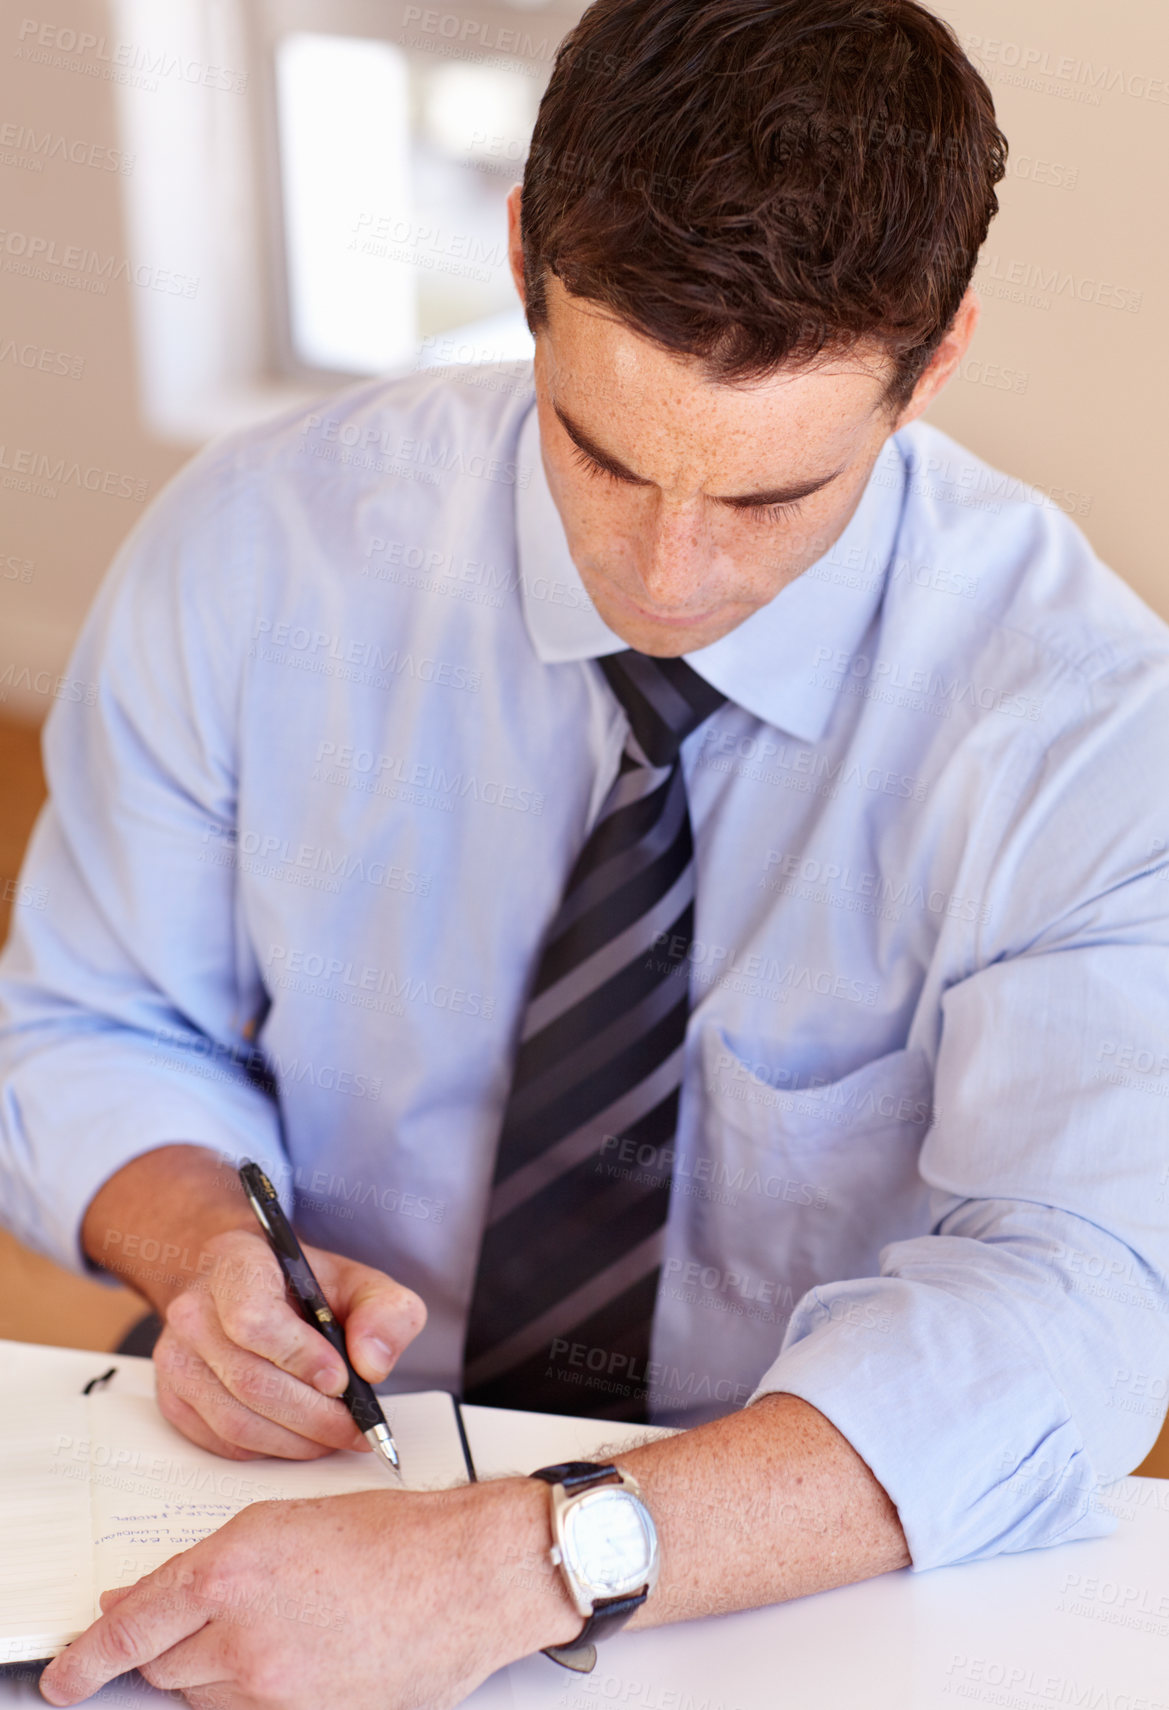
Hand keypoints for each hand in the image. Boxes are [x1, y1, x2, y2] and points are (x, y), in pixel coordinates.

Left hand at [38, 1480, 575, 1709]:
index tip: (64, 1676)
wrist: (467, 1575)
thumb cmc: (395, 1536)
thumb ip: (204, 1565)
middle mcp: (243, 1632)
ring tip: (283, 1623)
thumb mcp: (284, 1524)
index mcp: (232, 1567)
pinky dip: (254, 1690)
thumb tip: (142, 1601)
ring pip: (203, 1694)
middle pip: (163, 1663)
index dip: (86, 1658)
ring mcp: (272, 1686)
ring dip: (217, 1667)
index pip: (131, 1627)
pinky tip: (300, 1652)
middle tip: (224, 1612)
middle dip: (175, 1642)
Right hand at [153, 1228, 426, 1459]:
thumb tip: (372, 1366)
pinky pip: (221, 1442)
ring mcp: (175, 1356)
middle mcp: (193, 1308)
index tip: (342, 1380)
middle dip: (314, 1415)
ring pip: (235, 1421)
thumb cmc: (306, 1289)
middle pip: (250, 1381)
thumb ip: (385, 1313)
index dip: (301, 1357)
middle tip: (356, 1427)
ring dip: (295, 1440)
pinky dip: (269, 1450)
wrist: (251, 1292)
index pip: (255, 1320)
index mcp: (237, 1263)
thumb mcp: (360, 1283)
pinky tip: (300, 1436)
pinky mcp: (173, 1398)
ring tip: (334, 1435)